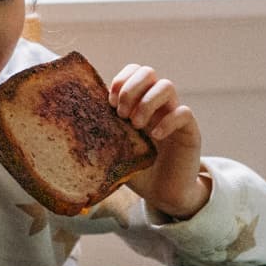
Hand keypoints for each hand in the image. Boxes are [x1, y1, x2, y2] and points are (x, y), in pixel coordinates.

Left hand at [109, 64, 210, 219]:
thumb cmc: (137, 169)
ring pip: (166, 86)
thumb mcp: (116, 150)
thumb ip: (103, 134)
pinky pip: (184, 112)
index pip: (133, 72)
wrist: (163, 193)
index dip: (121, 80)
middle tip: (122, 114)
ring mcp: (174, 114)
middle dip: (131, 89)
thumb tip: (75, 124)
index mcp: (138, 103)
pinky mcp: (189, 130)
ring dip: (147, 102)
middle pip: (148, 72)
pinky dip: (167, 121)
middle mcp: (157, 104)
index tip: (110, 103)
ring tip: (136, 125)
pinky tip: (155, 136)